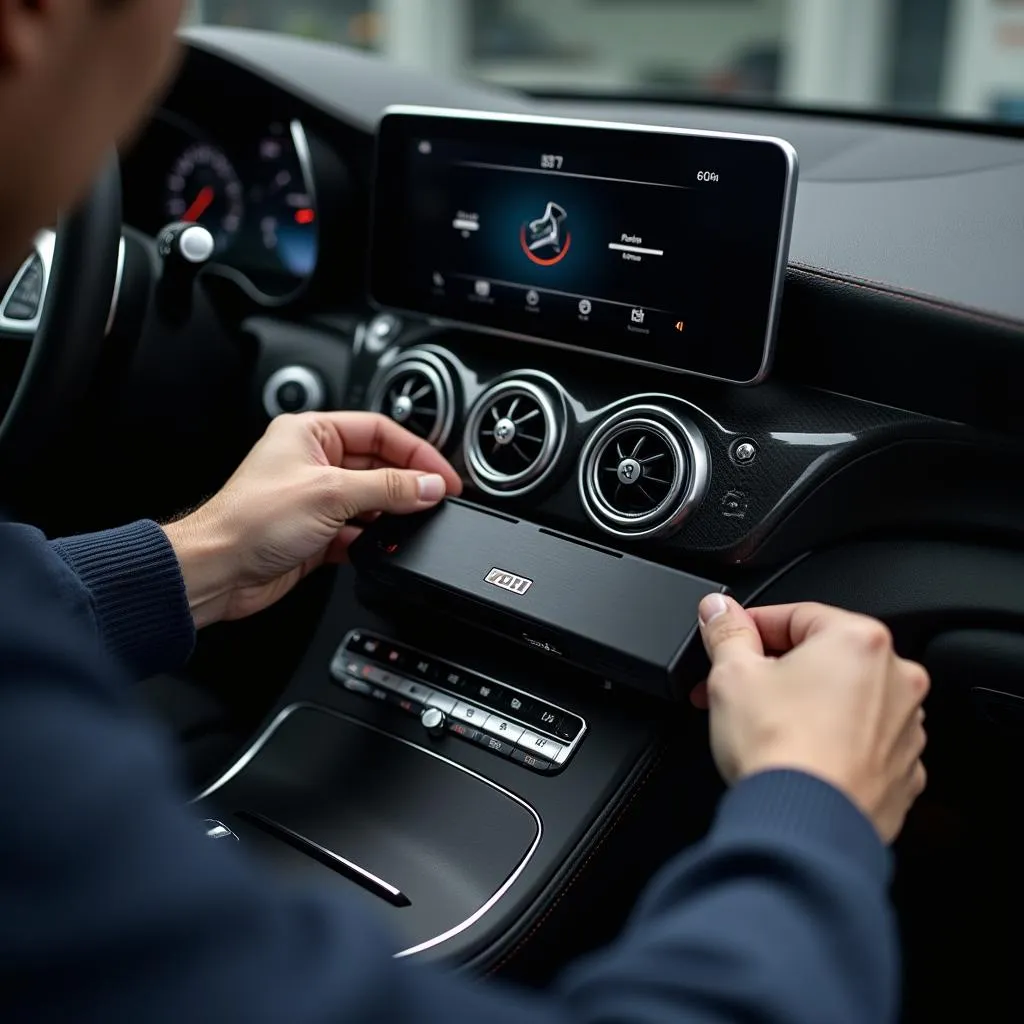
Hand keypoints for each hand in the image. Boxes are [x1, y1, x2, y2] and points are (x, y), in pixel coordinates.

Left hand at [162, 412, 461, 626]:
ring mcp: (315, 499)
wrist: (218, 571)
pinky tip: (385, 546)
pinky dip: (375, 540)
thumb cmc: (249, 521)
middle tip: (437, 500)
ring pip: (372, 500)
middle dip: (408, 483)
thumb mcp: (330, 494)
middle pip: (379, 465)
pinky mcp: (316, 533)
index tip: (442, 474)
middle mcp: (313, 462)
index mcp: (310, 433)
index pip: (379, 431)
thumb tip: (428, 485)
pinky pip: (359, 531)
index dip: (416, 451)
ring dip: (393, 513)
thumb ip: (387, 488)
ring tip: (415, 524)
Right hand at [694, 595, 929, 843]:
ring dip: (807, 704)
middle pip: (823, 657)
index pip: (796, 616)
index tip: (729, 643)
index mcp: (859, 640)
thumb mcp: (731, 675)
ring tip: (764, 726)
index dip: (751, 629)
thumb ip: (727, 632)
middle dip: (775, 670)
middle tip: (737, 688)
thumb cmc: (780, 751)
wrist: (805, 828)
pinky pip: (862, 742)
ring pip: (845, 699)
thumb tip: (720, 611)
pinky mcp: (903, 772)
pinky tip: (799, 754)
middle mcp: (896, 678)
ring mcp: (906, 728)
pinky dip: (833, 742)